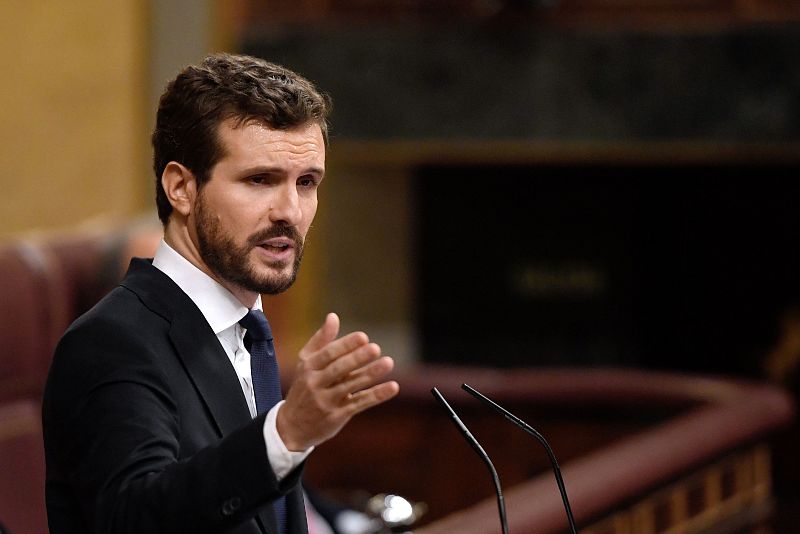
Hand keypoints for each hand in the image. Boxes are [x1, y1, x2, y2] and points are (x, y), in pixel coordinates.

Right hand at [277, 312, 399, 450]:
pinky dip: (376, 395)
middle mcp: (315, 384)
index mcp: (308, 367)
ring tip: (389, 362)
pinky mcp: (337, 416)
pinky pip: (359, 404)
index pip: (328, 354)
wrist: (291, 427)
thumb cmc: (304, 388)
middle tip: (376, 348)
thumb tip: (333, 316)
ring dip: (370, 374)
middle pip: (338, 369)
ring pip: (350, 386)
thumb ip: (321, 340)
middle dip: (357, 358)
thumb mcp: (306, 363)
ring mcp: (326, 401)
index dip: (345, 345)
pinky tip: (393, 387)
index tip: (363, 337)